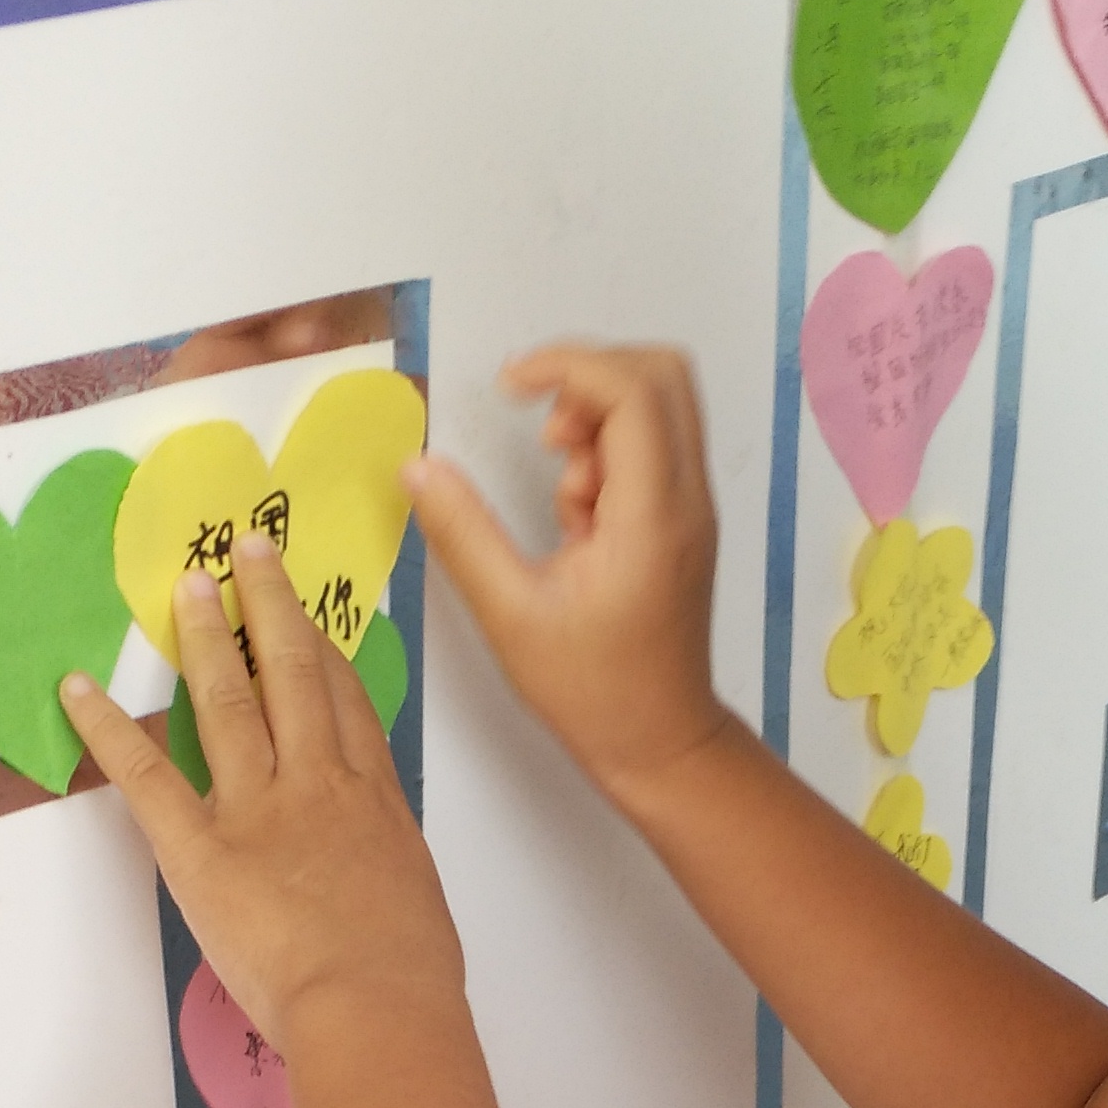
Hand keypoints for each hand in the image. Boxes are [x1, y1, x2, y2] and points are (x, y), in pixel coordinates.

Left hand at [61, 533, 462, 1056]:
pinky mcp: (200, 848)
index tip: (305, 614)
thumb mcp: (418, 901)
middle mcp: (317, 783)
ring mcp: (258, 808)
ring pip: (229, 701)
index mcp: (374, 802)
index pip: (347, 702)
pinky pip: (147, 776)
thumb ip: (386, 869)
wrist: (376, 1005)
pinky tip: (78, 690)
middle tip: (245, 551)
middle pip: (293, 674)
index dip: (324, 648)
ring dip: (205, 637)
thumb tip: (374, 876)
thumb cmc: (410, 975)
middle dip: (268, 606)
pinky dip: (107, 728)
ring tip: (186, 585)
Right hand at [405, 343, 727, 810]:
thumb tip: (416, 465)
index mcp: (652, 515)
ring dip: (597, 416)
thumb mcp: (510, 614)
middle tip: (538, 426)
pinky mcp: (681, 520)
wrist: (662, 743)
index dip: (568, 364)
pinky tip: (574, 514)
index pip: (632, 390)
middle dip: (588, 376)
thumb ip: (462, 533)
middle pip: (661, 374)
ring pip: (660, 405)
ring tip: (557, 485)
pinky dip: (608, 452)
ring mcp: (691, 507)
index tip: (508, 387)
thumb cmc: (592, 691)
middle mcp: (686, 498)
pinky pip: (653, 447)